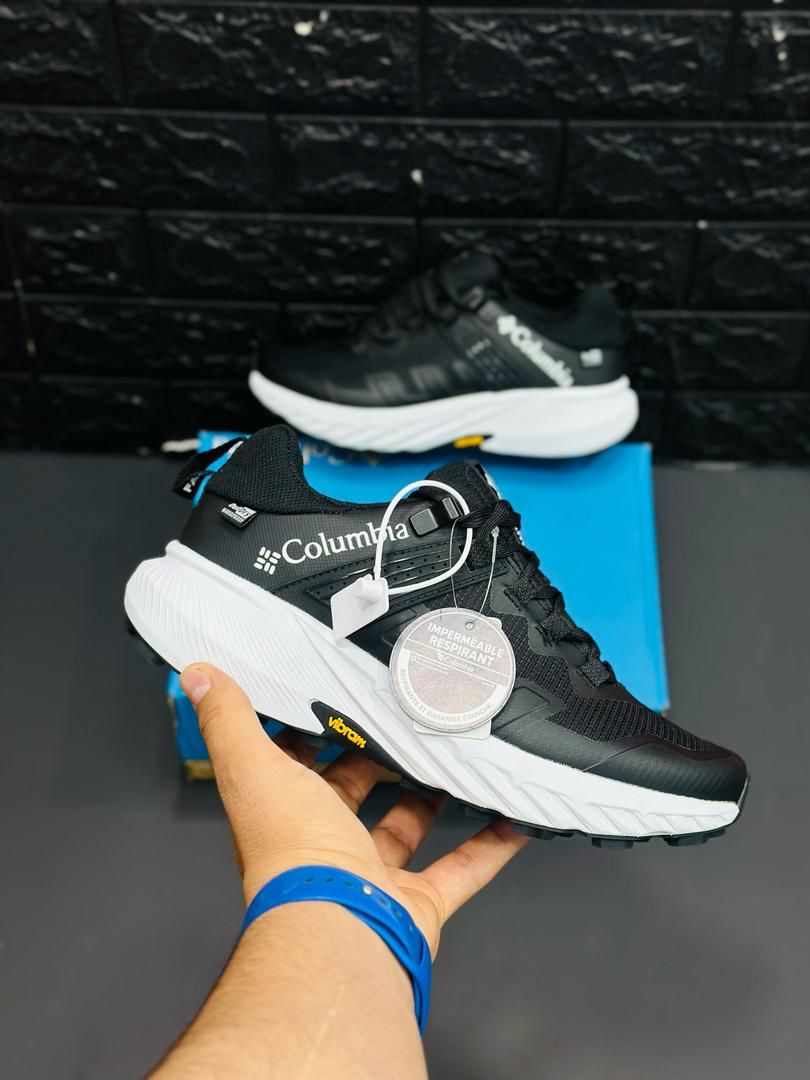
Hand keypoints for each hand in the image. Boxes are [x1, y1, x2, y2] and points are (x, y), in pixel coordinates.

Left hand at [180, 663, 529, 955]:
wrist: (337, 931)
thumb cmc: (292, 853)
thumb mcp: (255, 767)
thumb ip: (229, 719)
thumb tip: (196, 674)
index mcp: (287, 812)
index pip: (295, 761)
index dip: (312, 729)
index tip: (338, 692)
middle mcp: (327, 844)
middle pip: (355, 792)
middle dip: (379, 756)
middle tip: (406, 715)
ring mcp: (374, 876)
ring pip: (406, 827)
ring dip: (432, 793)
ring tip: (457, 753)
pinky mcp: (417, 903)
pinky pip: (461, 870)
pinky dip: (489, 848)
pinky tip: (512, 819)